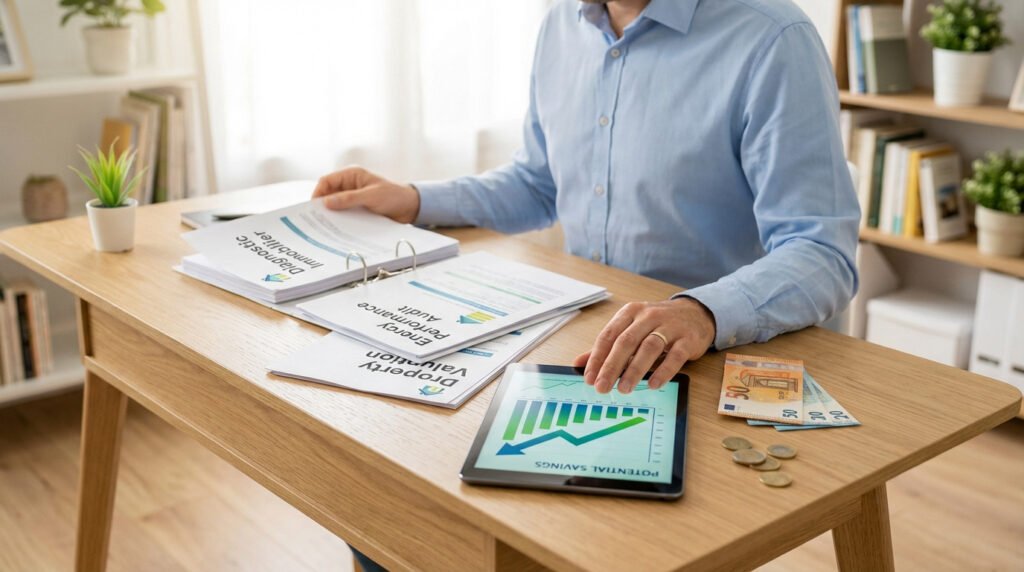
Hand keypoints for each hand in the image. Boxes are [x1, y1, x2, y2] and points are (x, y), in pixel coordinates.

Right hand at [312, 167, 420, 222]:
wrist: (410, 208)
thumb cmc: (394, 196)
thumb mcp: (371, 196)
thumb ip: (349, 198)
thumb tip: (327, 202)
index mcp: (351, 175)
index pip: (326, 181)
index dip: (318, 193)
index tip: (313, 208)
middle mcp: (350, 185)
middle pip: (328, 194)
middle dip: (322, 206)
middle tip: (315, 221)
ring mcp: (353, 198)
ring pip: (335, 206)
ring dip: (331, 215)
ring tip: (324, 228)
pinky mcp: (357, 209)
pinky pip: (344, 214)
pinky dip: (339, 220)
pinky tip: (336, 230)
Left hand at [573, 298, 715, 393]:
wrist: (696, 314)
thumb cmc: (658, 325)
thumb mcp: (632, 330)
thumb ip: (608, 347)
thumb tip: (578, 362)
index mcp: (630, 313)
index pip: (609, 335)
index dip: (597, 357)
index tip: (589, 378)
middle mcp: (648, 316)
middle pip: (626, 342)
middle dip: (611, 366)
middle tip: (602, 387)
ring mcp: (670, 326)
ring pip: (649, 347)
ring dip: (635, 370)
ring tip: (624, 389)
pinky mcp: (688, 339)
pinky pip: (675, 355)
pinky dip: (663, 371)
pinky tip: (653, 384)